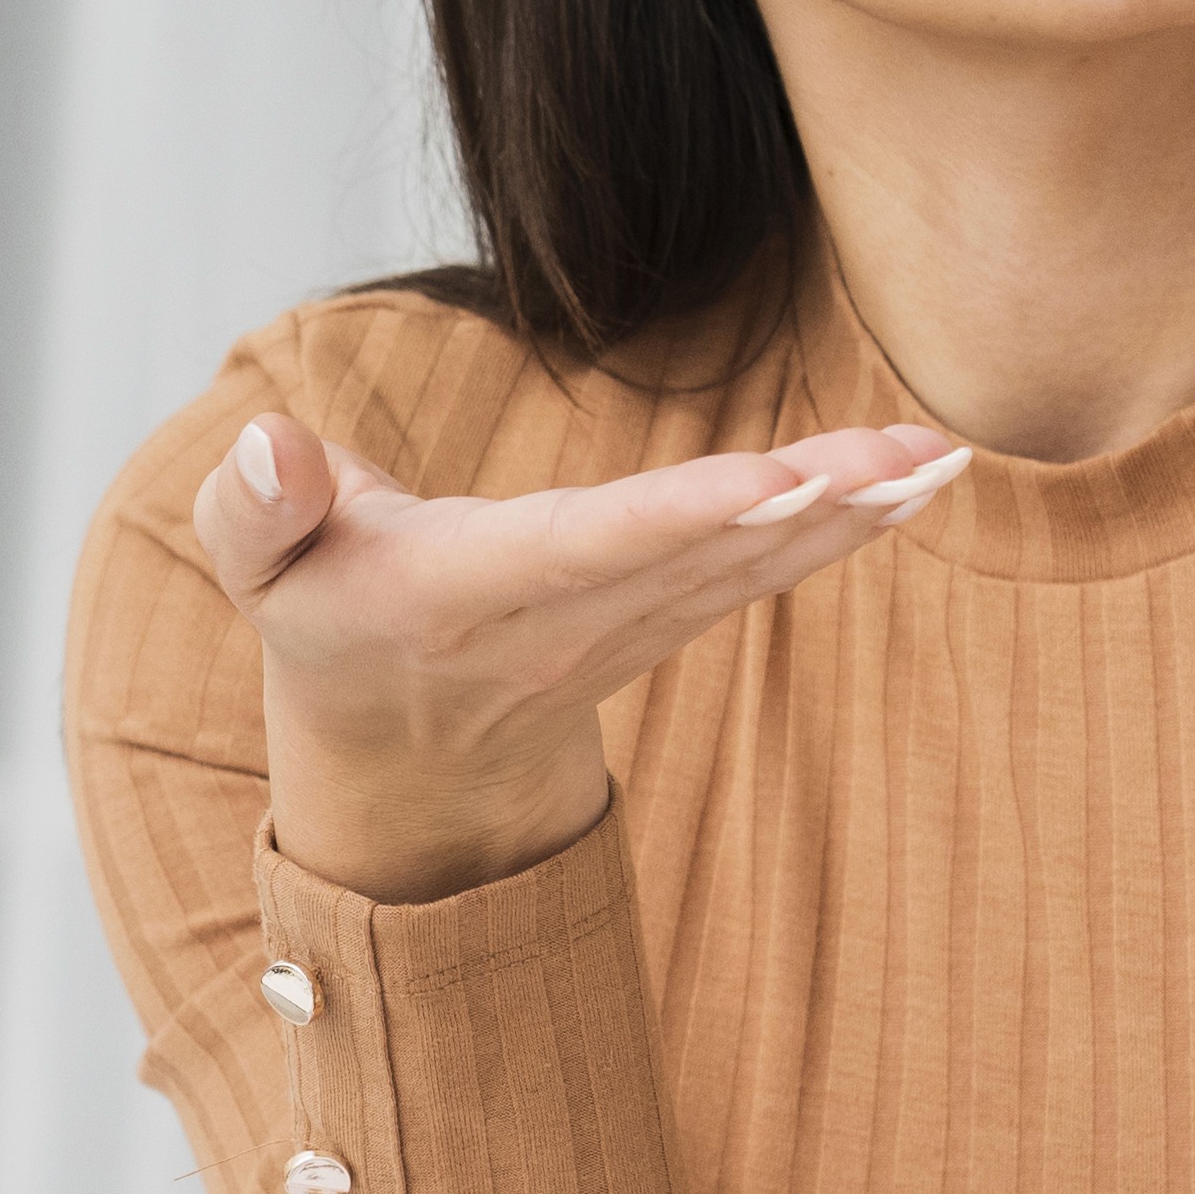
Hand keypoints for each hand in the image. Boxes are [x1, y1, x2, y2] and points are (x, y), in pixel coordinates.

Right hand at [197, 406, 969, 901]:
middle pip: (695, 556)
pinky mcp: (669, 619)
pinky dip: (847, 527)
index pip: (583, 548)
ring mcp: (625, 631)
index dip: (680, 516)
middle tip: (904, 455)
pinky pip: (764, 572)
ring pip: (749, 566)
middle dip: (805, 506)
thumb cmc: (329, 616)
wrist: (399, 751)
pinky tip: (920, 479)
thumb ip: (256, 508)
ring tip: (938, 456)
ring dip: (853, 512)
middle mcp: (561, 624)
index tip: (775, 480)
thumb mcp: (263, 570)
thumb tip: (267, 442)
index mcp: (462, 596)